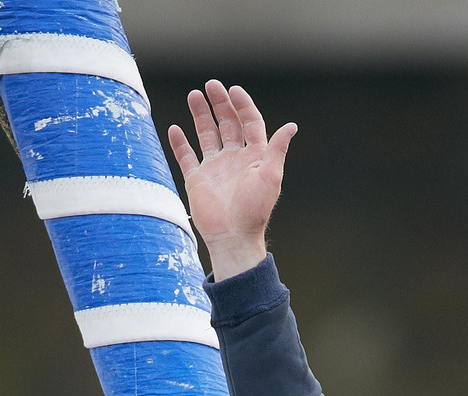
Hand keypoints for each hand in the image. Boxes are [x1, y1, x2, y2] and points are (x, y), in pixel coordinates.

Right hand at [168, 82, 295, 283]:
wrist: (232, 237)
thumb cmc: (254, 210)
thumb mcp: (270, 176)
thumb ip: (277, 149)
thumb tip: (292, 126)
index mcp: (254, 157)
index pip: (250, 123)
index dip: (243, 105)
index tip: (234, 89)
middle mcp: (234, 159)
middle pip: (227, 124)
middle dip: (220, 103)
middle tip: (211, 86)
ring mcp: (215, 168)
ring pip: (207, 135)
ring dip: (201, 115)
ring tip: (194, 95)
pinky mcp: (197, 180)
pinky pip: (186, 157)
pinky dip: (180, 143)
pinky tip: (175, 128)